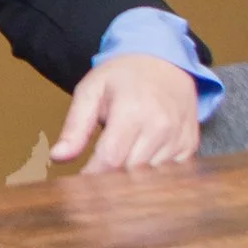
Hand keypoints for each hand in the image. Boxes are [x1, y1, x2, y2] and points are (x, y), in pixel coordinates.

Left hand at [51, 53, 201, 172]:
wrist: (164, 62)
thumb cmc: (123, 77)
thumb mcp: (91, 91)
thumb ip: (74, 127)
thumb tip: (58, 157)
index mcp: (133, 111)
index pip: (110, 160)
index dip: (91, 178)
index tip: (78, 186)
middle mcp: (161, 126)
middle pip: (130, 174)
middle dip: (109, 183)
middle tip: (94, 181)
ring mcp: (179, 137)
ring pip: (150, 180)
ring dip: (130, 182)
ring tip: (116, 170)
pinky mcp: (189, 146)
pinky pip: (168, 175)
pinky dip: (151, 177)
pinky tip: (139, 165)